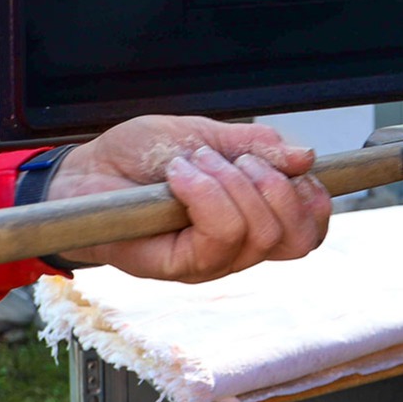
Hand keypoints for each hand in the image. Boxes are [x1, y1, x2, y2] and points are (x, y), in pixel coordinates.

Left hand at [46, 115, 331, 281]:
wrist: (86, 171)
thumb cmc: (140, 156)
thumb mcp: (204, 134)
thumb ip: (254, 145)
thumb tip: (305, 156)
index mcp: (250, 218)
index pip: (308, 232)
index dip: (316, 201)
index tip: (299, 167)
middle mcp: (235, 248)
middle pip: (293, 238)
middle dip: (274, 184)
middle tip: (237, 158)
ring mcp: (208, 262)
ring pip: (257, 235)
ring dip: (232, 182)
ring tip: (196, 161)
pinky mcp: (178, 267)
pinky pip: (217, 235)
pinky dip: (204, 192)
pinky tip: (179, 174)